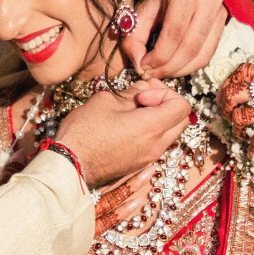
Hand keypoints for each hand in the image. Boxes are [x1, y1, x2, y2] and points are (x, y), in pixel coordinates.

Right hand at [56, 80, 190, 187]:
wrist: (70, 165)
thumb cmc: (84, 132)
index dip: (165, 93)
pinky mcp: (139, 165)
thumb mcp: (106, 100)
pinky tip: (128, 127)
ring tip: (133, 113)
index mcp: (152, 127)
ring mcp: (149, 158)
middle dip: (166, 104)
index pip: (183, 106)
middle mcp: (157, 145)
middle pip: (181, 120)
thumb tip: (143, 89)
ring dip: (159, 119)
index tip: (143, 94)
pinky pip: (157, 145)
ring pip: (170, 133)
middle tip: (143, 99)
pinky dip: (151, 132)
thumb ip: (131, 92)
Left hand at [120, 0, 227, 78]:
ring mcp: (220, 10)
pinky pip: (208, 53)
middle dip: (169, 67)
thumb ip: (135, 37)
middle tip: (151, 74)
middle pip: (190, 47)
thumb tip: (139, 67)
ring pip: (202, 54)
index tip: (143, 66)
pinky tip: (175, 66)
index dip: (158, 56)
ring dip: (180, 70)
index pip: (174, 33)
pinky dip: (191, 66)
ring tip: (161, 72)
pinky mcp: (224, 22)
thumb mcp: (142, 9)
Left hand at [218, 61, 253, 174]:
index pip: (245, 69)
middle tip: (226, 113)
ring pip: (240, 117)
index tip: (227, 92)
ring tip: (240, 134)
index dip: (230, 80)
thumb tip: (253, 90)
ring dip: (235, 128)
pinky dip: (251, 148)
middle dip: (224, 104)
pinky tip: (252, 152)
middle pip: (235, 91)